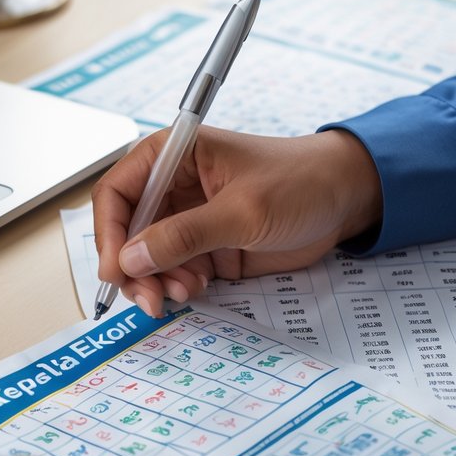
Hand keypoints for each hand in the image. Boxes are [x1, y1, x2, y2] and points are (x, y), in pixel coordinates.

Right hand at [92, 126, 381, 315]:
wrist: (346, 199)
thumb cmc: (299, 182)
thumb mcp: (242, 210)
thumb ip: (186, 235)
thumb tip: (132, 259)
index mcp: (173, 156)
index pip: (118, 193)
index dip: (109, 233)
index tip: (116, 270)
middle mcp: (173, 187)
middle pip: (127, 232)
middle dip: (133, 268)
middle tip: (148, 299)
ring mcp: (189, 219)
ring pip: (148, 258)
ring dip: (156, 282)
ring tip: (182, 294)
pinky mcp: (206, 247)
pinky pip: (175, 271)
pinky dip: (177, 286)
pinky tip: (196, 290)